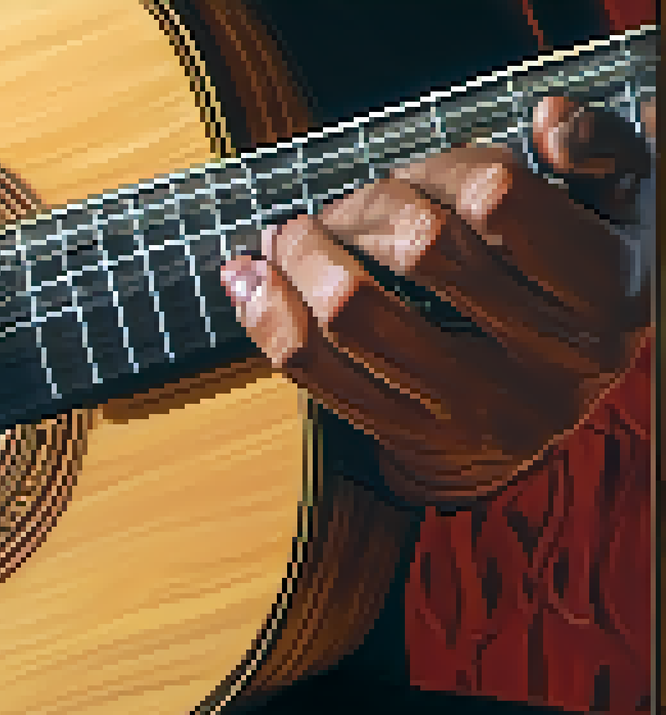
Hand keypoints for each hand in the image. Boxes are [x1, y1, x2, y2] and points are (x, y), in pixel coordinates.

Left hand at [221, 96, 654, 504]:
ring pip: (353, 312)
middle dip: (358, 208)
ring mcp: (482, 409)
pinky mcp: (415, 440)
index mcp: (608, 289)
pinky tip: (250, 280)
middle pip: (418, 246)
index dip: (436, 168)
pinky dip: (266, 314)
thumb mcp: (617, 215)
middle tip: (334, 207)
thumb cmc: (567, 293)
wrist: (540, 428)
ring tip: (289, 237)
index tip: (410, 175)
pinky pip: (314, 370)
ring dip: (301, 257)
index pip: (495, 196)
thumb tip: (548, 120)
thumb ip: (604, 152)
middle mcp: (553, 357)